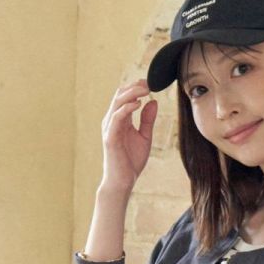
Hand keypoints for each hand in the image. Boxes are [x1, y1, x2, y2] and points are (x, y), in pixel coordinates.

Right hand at [101, 78, 156, 194]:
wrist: (123, 181)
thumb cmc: (131, 161)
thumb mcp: (144, 137)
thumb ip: (147, 120)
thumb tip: (154, 102)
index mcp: (120, 119)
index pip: (125, 96)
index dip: (136, 87)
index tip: (151, 83)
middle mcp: (112, 120)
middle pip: (120, 95)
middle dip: (134, 86)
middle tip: (149, 82)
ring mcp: (109, 128)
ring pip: (117, 102)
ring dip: (132, 93)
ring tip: (146, 89)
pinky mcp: (110, 137)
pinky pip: (116, 117)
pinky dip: (127, 108)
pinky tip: (139, 104)